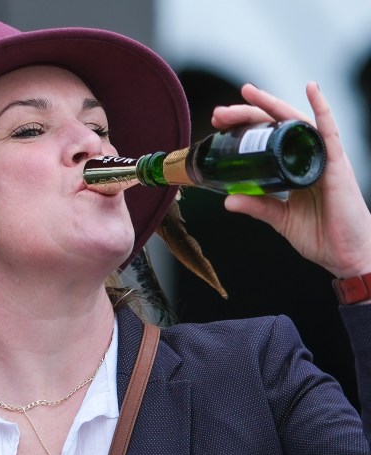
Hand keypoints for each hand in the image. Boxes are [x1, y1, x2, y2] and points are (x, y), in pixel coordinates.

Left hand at [211, 82, 370, 278]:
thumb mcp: (280, 220)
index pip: (266, 140)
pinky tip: (312, 89)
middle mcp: (307, 157)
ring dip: (272, 105)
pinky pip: (329, 132)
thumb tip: (227, 200)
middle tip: (220, 113)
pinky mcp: (337, 165)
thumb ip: (258, 207)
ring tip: (248, 93)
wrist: (347, 255)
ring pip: (296, 123)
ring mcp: (323, 158)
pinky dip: (322, 109)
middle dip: (247, 115)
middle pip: (275, 126)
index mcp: (293, 168)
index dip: (243, 130)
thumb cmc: (322, 236)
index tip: (218, 125)